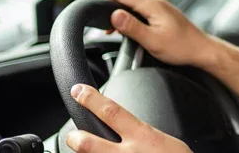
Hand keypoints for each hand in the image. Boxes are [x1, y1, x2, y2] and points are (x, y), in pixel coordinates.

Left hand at [64, 84, 191, 152]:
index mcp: (142, 137)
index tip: (78, 91)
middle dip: (75, 138)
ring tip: (87, 150)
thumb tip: (130, 129)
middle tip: (73, 136)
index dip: (91, 99)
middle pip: (88, 143)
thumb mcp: (164, 141)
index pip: (111, 111)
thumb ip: (143, 134)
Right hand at [94, 0, 218, 67]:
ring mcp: (159, 7)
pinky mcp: (161, 14)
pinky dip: (128, 15)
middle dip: (108, 3)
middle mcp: (155, 2)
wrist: (202, 51)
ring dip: (118, 11)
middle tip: (95, 16)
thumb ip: (132, 27)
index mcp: (152, 5)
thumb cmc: (181, 47)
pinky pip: (140, 10)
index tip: (91, 1)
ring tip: (107, 26)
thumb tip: (114, 15)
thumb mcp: (153, 40)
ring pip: (132, 3)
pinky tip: (124, 26)